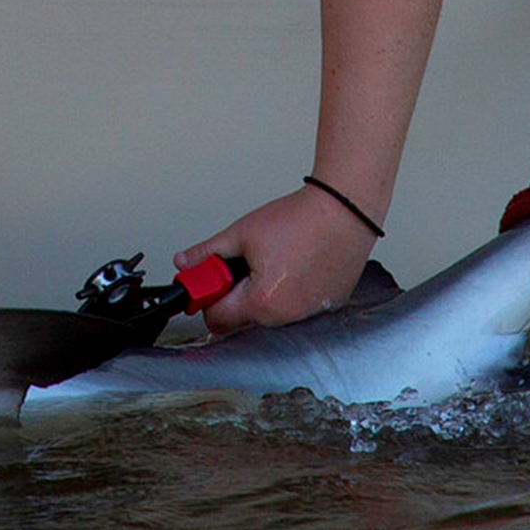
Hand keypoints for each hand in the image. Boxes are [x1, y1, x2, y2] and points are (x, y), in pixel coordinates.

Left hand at [182, 188, 379, 334]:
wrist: (345, 210)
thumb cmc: (301, 220)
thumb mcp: (241, 233)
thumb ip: (206, 254)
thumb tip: (185, 263)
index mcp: (262, 303)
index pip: (216, 319)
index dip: (206, 298)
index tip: (207, 281)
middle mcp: (288, 316)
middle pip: (242, 318)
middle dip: (234, 295)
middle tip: (242, 264)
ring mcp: (310, 314)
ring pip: (268, 314)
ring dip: (260, 294)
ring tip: (272, 261)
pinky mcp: (327, 307)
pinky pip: (294, 308)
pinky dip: (286, 293)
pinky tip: (292, 267)